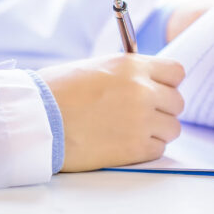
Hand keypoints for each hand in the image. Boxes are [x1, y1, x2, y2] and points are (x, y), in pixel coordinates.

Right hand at [39, 54, 184, 171]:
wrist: (36, 120)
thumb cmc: (59, 91)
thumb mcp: (98, 68)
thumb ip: (130, 73)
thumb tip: (151, 81)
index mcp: (133, 66)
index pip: (176, 72)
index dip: (167, 82)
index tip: (158, 89)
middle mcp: (143, 90)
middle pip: (177, 102)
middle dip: (163, 108)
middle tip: (142, 114)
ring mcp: (141, 120)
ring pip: (172, 128)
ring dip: (157, 130)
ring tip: (131, 130)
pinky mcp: (134, 148)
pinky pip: (159, 148)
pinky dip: (146, 148)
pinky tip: (124, 143)